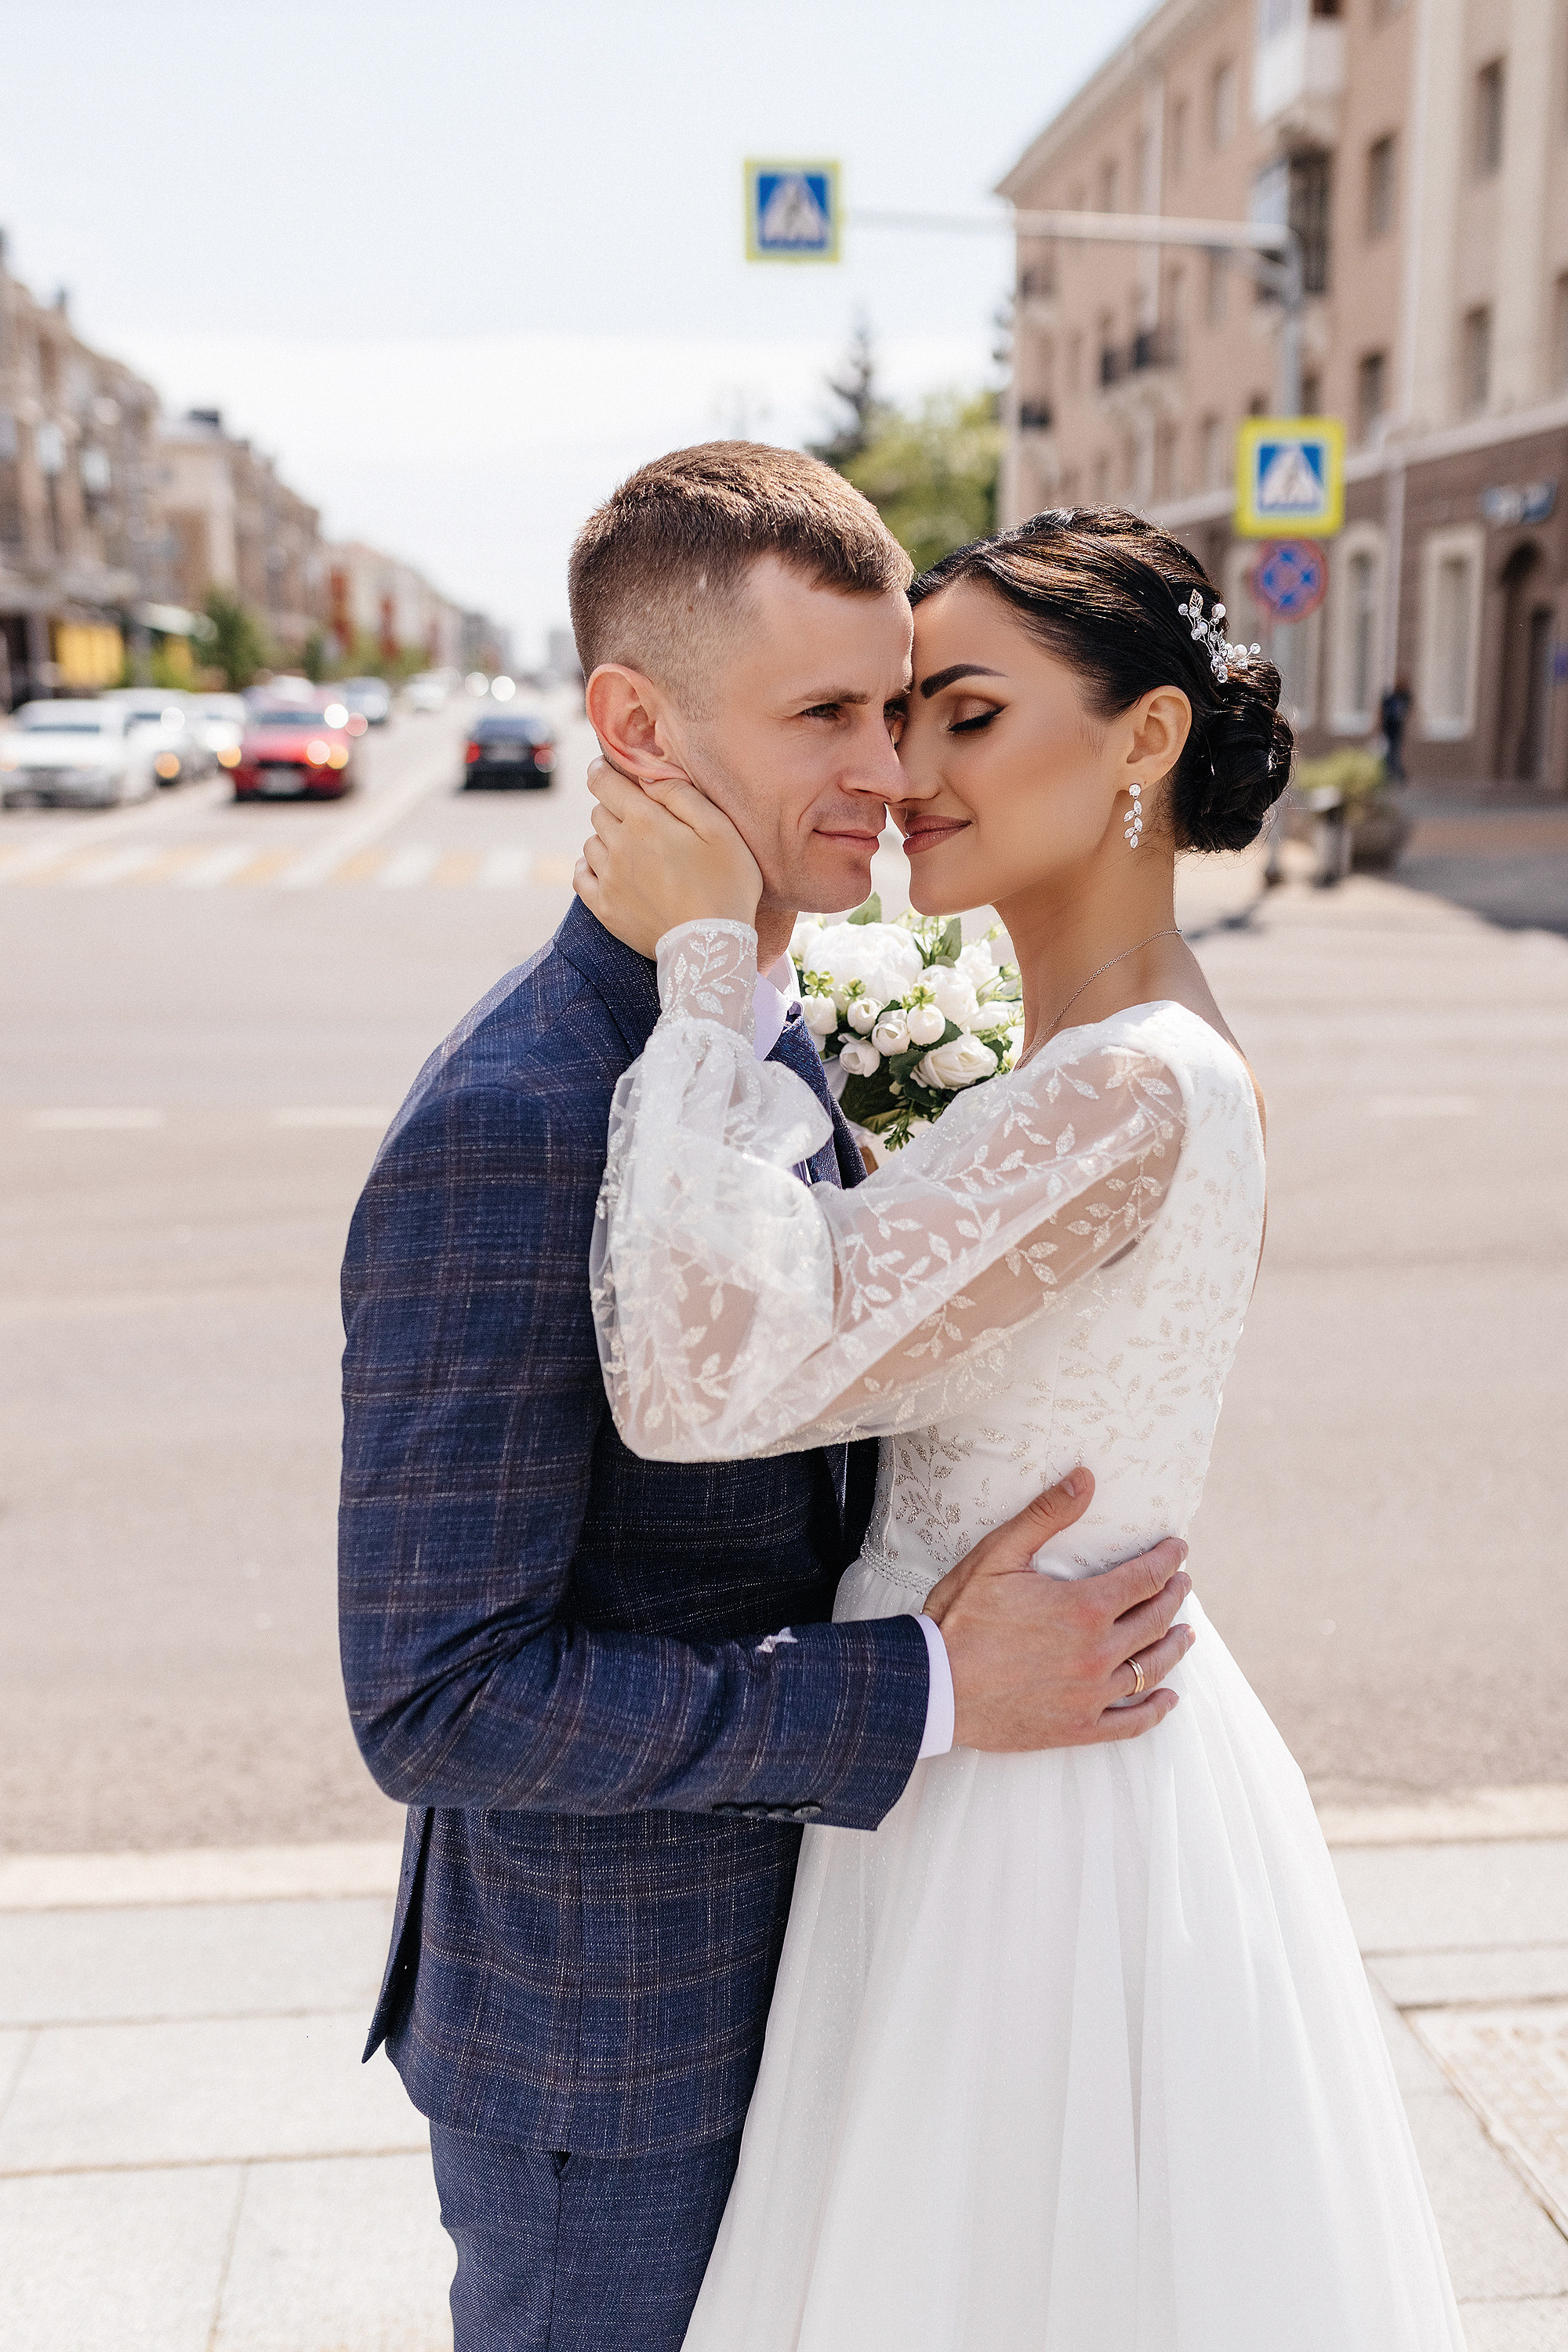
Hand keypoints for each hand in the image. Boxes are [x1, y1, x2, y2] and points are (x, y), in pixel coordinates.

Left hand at [575, 757, 762, 957]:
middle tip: (642, 821)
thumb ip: (682, 794)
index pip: (602, 781)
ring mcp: (608, 879)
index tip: (607, 770)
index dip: (603, 770)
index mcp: (644, 820)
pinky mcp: (604, 908)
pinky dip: (591, 867)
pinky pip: (581, 876)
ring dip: (607, 839)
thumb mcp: (719, 828)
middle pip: (599, 811)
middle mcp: (618, 845)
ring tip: (634, 852)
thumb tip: (648, 775)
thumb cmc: (726, 884)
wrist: (713, 946)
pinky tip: (610, 871)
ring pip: (591, 842)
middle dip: (615, 808)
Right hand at [922, 1469, 1192, 1749]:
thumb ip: (1046, 1515)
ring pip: (1152, 1669)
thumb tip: (1085, 1479)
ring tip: (1186, 1633)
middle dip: (1174, 1596)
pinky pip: (1132, 1722)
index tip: (1178, 1549)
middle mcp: (1099, 1653)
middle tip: (1183, 1583)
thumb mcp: (999, 1554)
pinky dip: (1156, 1710)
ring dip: (1174, 1647)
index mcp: (1085, 1608)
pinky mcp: (1078, 1727)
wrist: (933, 1687)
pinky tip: (1168, 1699)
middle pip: (1155, 1620)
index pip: (1145, 1578)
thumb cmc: (961, 1617)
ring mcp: (1091, 1694)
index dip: (1167, 1560)